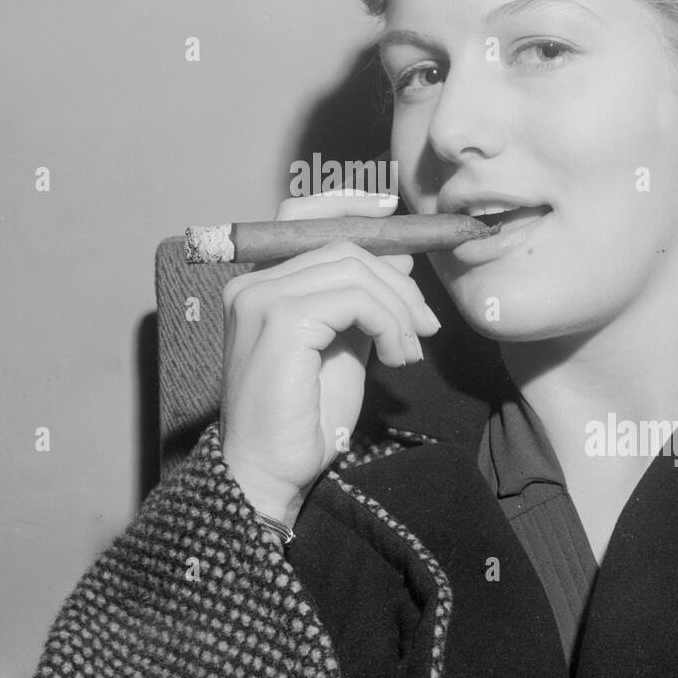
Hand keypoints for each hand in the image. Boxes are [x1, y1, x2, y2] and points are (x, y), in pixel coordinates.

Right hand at [219, 191, 440, 528]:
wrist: (272, 472)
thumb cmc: (305, 418)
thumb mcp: (344, 345)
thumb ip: (362, 300)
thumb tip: (398, 257)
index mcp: (260, 286)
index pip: (298, 218)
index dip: (346, 204)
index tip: (391, 211)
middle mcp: (252, 284)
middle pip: (341, 245)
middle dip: (397, 281)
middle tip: (425, 325)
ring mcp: (261, 299)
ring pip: (354, 269)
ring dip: (398, 309)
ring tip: (409, 350)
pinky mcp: (280, 321)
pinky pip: (355, 298)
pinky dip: (389, 322)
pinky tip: (397, 358)